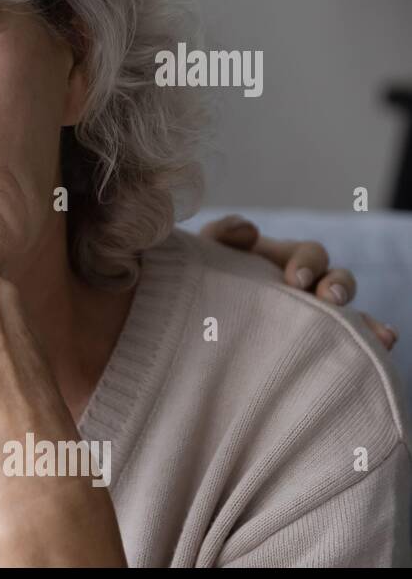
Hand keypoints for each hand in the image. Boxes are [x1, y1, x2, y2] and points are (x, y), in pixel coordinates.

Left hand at [202, 215, 396, 348]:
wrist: (196, 318)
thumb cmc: (208, 278)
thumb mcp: (209, 253)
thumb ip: (223, 234)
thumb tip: (250, 231)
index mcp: (287, 261)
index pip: (311, 254)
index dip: (307, 263)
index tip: (293, 279)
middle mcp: (309, 288)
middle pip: (338, 282)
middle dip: (339, 288)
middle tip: (329, 299)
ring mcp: (315, 318)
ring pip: (350, 316)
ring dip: (364, 321)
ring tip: (376, 334)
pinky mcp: (314, 346)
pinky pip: (349, 343)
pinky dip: (370, 343)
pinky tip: (383, 347)